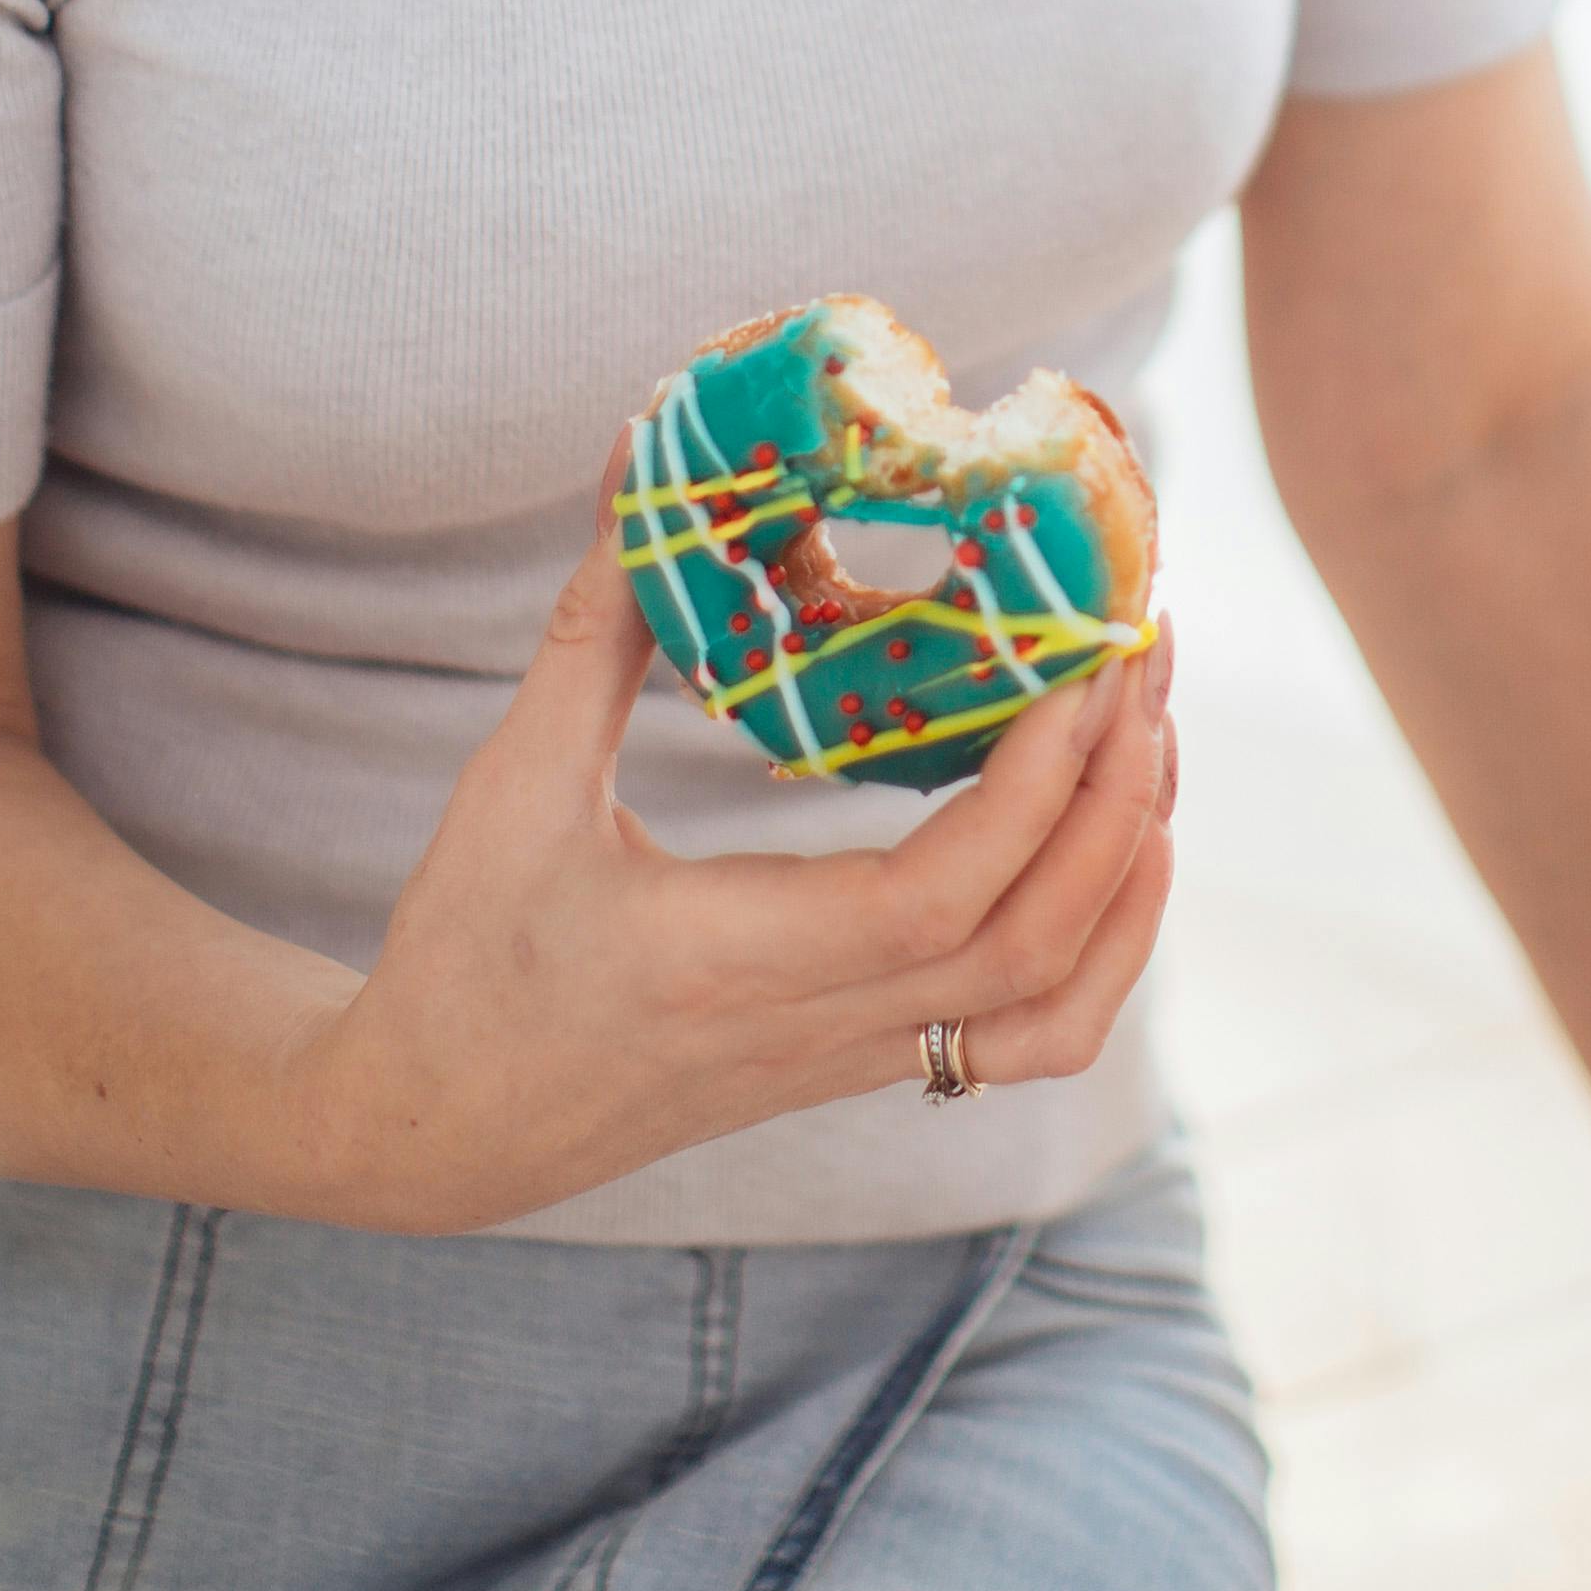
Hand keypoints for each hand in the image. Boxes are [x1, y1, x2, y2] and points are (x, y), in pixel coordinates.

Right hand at [283, 440, 1180, 1232]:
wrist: (440, 1129)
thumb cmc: (465, 958)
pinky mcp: (866, 1063)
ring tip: (1150, 730)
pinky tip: (1120, 851)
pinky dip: (1106, 950)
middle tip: (1144, 647)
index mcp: (733, 960)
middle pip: (1031, 939)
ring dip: (1128, 869)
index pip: (937, 897)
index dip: (1036, 788)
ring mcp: (852, 1058)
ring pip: (1053, 1002)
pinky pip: (1030, 1037)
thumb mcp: (510, 786)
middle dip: (1117, 792)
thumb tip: (635, 462)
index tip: (1080, 664)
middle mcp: (815, 1027)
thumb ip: (591, 630)